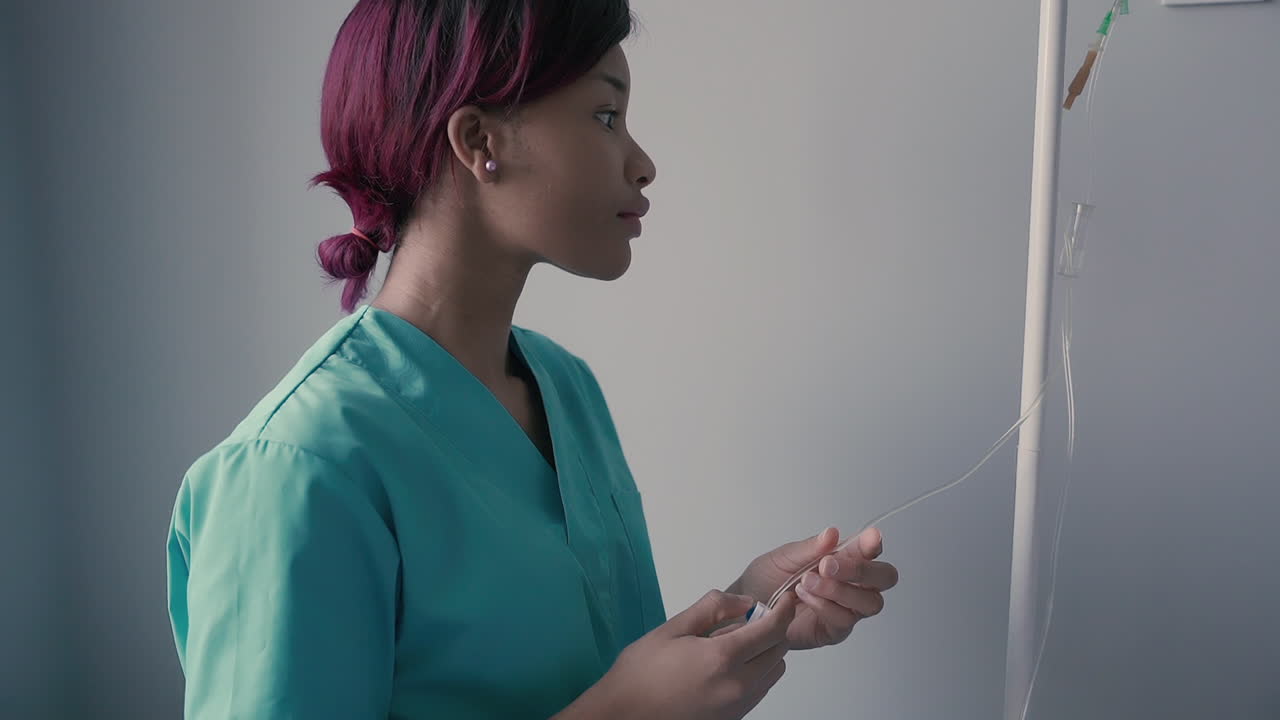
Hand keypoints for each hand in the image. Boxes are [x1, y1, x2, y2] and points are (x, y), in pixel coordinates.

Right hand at [586, 589, 799, 719]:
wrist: (624, 715)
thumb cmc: (641, 673)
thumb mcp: (673, 628)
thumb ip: (713, 608)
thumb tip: (745, 602)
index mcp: (722, 659)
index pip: (773, 630)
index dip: (785, 610)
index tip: (786, 598)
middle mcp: (738, 686)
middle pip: (779, 651)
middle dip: (774, 630)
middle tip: (752, 618)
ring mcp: (738, 706)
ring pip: (773, 673)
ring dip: (766, 652)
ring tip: (736, 642)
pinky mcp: (733, 718)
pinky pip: (759, 690)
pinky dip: (756, 672)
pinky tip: (728, 664)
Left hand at [730, 527, 898, 650]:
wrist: (746, 609)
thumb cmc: (766, 579)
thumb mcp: (784, 557)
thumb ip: (810, 548)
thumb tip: (832, 533)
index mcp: (843, 558)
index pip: (870, 550)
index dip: (874, 544)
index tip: (870, 538)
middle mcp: (851, 584)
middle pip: (884, 578)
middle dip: (863, 570)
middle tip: (830, 565)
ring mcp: (846, 608)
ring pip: (870, 602)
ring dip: (839, 590)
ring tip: (807, 582)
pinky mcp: (834, 630)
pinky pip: (845, 620)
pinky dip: (826, 606)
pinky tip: (806, 597)